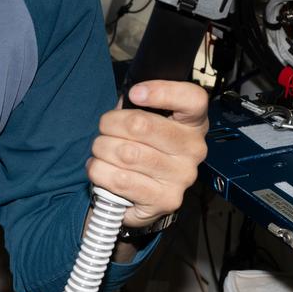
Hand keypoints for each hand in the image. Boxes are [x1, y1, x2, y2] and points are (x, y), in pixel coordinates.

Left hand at [86, 80, 209, 228]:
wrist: (144, 197)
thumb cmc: (143, 149)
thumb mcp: (145, 121)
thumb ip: (137, 107)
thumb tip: (125, 100)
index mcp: (193, 123)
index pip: (192, 99)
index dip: (162, 91)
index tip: (135, 94)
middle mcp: (193, 149)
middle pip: (142, 125)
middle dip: (110, 124)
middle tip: (104, 128)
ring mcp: (182, 176)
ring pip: (126, 154)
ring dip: (102, 149)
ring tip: (100, 150)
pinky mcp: (166, 200)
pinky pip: (120, 180)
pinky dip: (100, 171)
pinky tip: (99, 168)